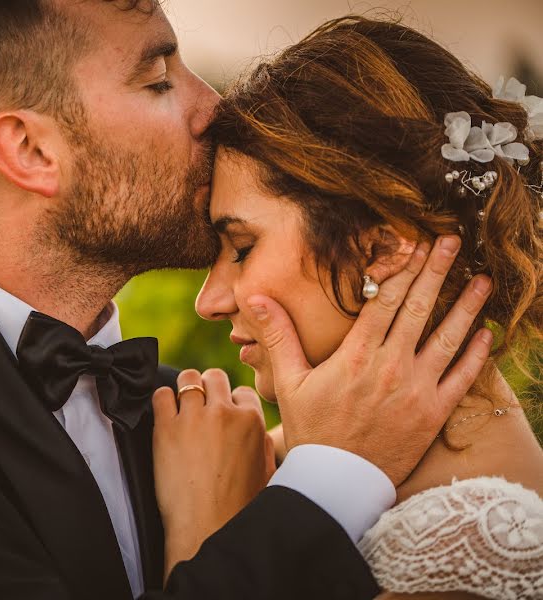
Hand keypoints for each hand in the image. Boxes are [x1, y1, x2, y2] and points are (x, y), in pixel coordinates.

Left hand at [153, 369, 275, 579]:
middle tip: (201, 405)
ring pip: (187, 379)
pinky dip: (162, 400)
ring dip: (184, 389)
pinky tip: (165, 414)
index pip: (241, 391)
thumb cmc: (238, 508)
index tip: (224, 414)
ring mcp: (192, 418)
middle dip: (208, 388)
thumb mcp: (266, 473)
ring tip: (181, 406)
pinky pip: (160, 395)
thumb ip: (262, 443)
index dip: (232, 403)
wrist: (206, 528)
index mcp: (252, 421)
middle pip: (214, 377)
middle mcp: (223, 413)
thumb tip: (255, 428)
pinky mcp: (165, 428)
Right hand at [246, 236, 492, 485]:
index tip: (414, 243)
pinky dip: (478, 354)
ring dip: (467, 305)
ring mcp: (416, 390)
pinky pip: (463, 377)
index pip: (384, 300)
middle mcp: (390, 367)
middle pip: (419, 308)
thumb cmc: (311, 430)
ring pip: (448, 337)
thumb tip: (256, 299)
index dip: (401, 267)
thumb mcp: (288, 382)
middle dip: (437, 270)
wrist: (338, 481)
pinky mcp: (434, 413)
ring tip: (482, 279)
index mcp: (355, 355)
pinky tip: (487, 332)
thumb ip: (278, 336)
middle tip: (453, 241)